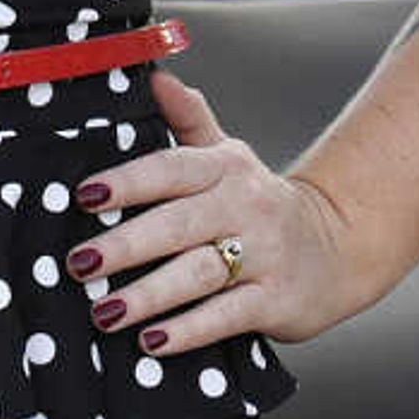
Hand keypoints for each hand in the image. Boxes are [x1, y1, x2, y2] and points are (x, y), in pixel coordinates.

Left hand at [68, 71, 380, 358]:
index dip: (128, 182)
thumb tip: (155, 77)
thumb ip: (189, 120)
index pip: (171, 168)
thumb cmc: (260, 204)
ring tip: (106, 311)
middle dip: (126, 245)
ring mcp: (264, 255)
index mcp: (226, 168)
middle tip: (80, 264)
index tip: (84, 196)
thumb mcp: (229, 157)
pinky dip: (189, 329)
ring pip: (199, 273)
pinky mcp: (277, 300)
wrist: (338, 247)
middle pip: (178, 224)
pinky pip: (227, 315)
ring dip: (149, 294)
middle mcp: (246, 206)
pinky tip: (153, 341)